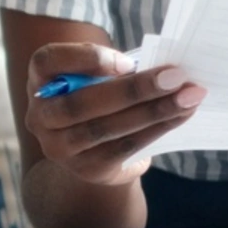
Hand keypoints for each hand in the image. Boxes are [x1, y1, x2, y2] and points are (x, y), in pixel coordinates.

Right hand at [26, 43, 205, 185]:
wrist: (92, 150)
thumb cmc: (99, 97)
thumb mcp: (95, 76)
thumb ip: (115, 68)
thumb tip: (163, 66)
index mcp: (39, 80)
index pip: (47, 62)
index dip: (85, 58)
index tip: (127, 61)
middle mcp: (41, 116)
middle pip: (82, 102)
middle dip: (134, 89)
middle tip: (175, 77)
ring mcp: (60, 147)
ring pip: (107, 128)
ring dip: (154, 111)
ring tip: (188, 97)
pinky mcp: (86, 169)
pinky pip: (124, 148)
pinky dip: (156, 129)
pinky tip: (181, 116)